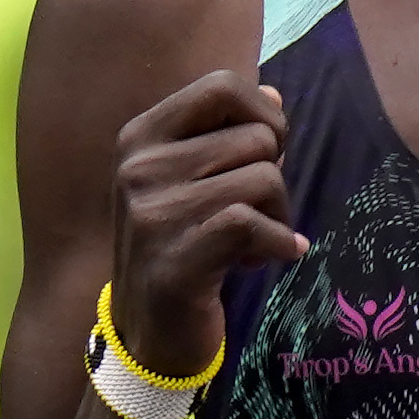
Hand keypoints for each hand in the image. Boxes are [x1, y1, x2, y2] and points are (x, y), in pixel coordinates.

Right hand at [109, 70, 303, 374]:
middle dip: (276, 178)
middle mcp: (139, 166)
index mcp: (141, 137)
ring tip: (255, 242)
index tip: (268, 153)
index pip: (221, 86)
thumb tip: (272, 95)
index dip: (263, 115)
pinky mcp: (175, 258)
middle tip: (258, 215)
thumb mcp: (192, 182)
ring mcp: (152, 212)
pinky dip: (278, 242)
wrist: (148, 333)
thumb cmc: (181, 247)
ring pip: (264, 178)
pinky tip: (269, 259)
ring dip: (278, 215)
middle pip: (255, 137)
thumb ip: (226, 136)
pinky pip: (251, 222)